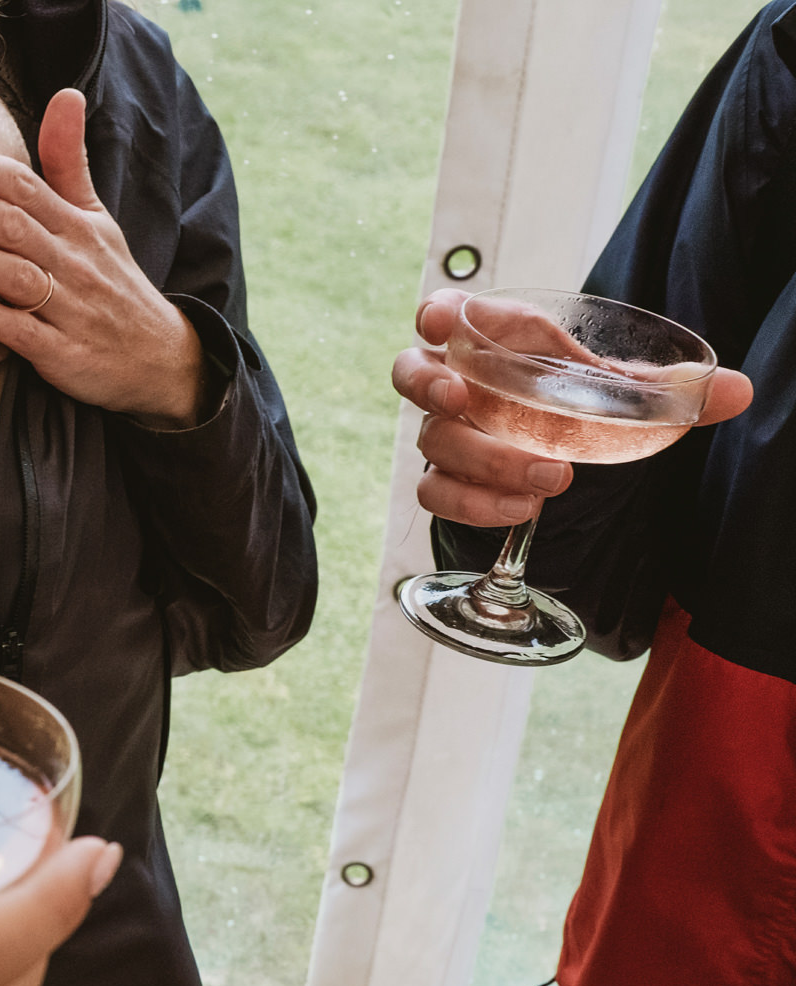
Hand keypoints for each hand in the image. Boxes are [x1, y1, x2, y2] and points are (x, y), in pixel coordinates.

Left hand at [0, 88, 203, 425]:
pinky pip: (22, 331)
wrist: (157, 356)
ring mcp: (69, 309)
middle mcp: (74, 262)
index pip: (24, 187)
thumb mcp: (97, 218)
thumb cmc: (112, 281)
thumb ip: (69, 162)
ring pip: (14, 274)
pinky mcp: (63, 353)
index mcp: (77, 226)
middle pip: (13, 225)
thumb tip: (65, 94)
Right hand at [392, 290, 753, 526]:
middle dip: (428, 385)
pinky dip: (475, 504)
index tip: (444, 318)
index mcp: (489, 339)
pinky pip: (437, 493)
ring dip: (484, 459)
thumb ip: (662, 388)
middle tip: (461, 400)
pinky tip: (524, 507)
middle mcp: (455, 383)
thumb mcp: (616, 387)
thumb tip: (739, 391)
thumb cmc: (574, 398)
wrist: (561, 446)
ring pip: (432, 442)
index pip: (445, 313)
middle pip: (413, 375)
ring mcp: (447, 433)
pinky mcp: (449, 479)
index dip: (436, 313)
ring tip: (549, 475)